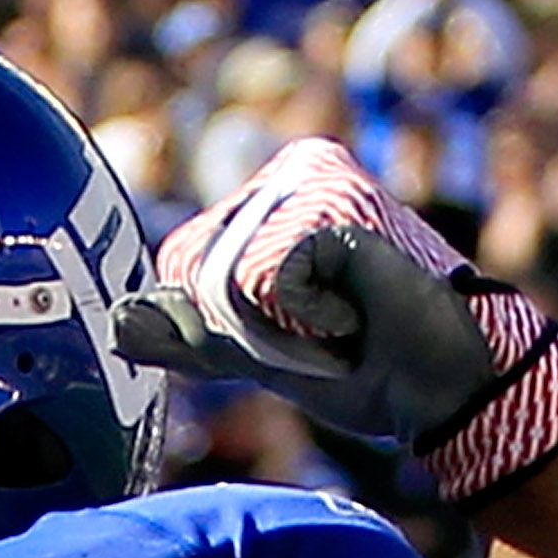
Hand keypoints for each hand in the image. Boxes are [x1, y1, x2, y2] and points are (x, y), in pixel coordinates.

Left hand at [111, 139, 557, 505]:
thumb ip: (187, 336)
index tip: (296, 329)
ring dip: (282, 332)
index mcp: (265, 196)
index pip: (185, 271)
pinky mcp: (329, 209)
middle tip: (326, 330)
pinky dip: (307, 321)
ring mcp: (310, 184)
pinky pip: (268, 283)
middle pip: (201, 278)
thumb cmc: (363, 364)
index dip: (227, 328)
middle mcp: (286, 172)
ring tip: (343, 323)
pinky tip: (358, 313)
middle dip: (255, 332)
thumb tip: (114, 324)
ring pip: (228, 285)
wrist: (443, 385)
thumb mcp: (255, 351)